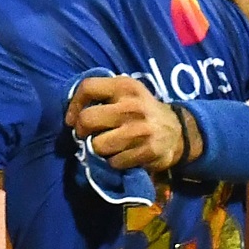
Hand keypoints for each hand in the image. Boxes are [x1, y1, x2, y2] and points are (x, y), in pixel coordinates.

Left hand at [65, 76, 199, 172]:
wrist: (178, 131)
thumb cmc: (140, 111)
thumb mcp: (126, 93)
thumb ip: (101, 95)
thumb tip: (71, 114)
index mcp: (125, 86)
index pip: (88, 87)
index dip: (73, 105)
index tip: (71, 119)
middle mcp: (132, 106)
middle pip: (86, 120)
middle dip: (81, 131)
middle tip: (87, 135)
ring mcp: (140, 130)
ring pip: (97, 145)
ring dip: (98, 149)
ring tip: (108, 145)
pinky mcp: (147, 151)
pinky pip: (114, 162)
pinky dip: (114, 162)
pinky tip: (123, 154)